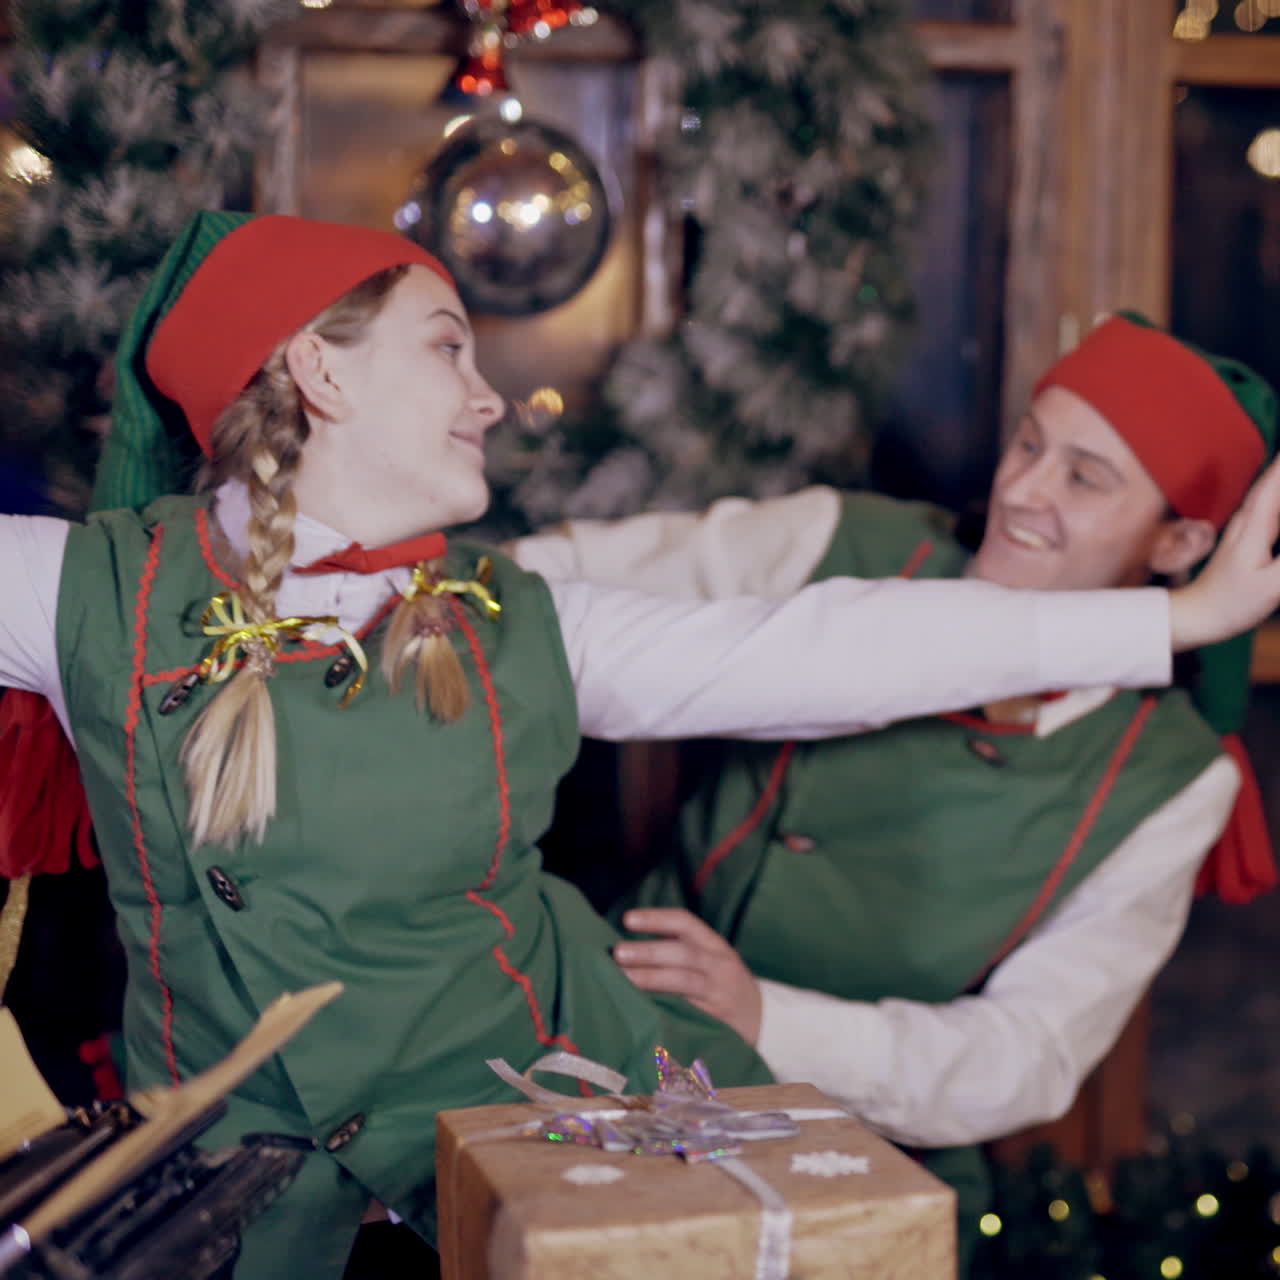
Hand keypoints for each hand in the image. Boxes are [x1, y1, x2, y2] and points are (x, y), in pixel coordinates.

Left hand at [614, 908, 762, 1045]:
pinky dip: (666, 1006)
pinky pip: (689, 1011)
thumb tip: (628, 942)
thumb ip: (679, 949)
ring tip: (624, 978)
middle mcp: (720, 965)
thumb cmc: (723, 985)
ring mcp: (720, 993)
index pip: (685, 922)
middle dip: (649, 951)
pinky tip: (644, 1006)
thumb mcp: (711, 960)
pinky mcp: (718, 1020)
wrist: (766, 1022)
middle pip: (683, 952)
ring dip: (651, 978)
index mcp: (715, 945)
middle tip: (618, 952)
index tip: (627, 919)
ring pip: (684, 981)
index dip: (657, 918)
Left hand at [1170, 454, 1279, 650]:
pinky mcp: (1245, 539)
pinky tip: (1279, 498)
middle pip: (1272, 484)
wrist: (1196, 615)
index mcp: (1253, 528)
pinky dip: (1278, 498)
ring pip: (1269, 495)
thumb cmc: (1231, 604)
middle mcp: (1247, 522)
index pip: (1274, 485)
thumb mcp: (1273, 587)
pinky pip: (1268, 510)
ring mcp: (1244, 529)